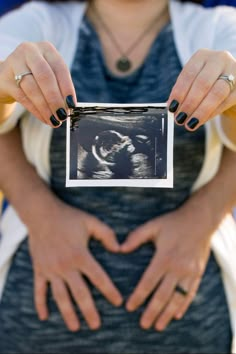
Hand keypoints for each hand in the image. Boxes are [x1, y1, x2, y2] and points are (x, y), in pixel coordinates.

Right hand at [0, 41, 75, 126]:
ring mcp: (15, 63)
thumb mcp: (49, 74)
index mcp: (46, 48)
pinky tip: (44, 118)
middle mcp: (30, 51)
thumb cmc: (35, 75)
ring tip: (54, 120)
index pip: (60, 68)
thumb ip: (60, 86)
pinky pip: (23, 97)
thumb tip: (69, 106)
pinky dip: (36, 110)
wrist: (7, 75)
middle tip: (62, 115)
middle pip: (45, 76)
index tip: (72, 105)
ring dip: (45, 107)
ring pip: (32, 88)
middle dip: (55, 99)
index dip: (67, 88)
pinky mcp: (5, 78)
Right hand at [28, 201, 122, 331]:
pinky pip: (39, 290)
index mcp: (80, 255)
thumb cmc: (68, 217)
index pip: (98, 277)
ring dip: (67, 313)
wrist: (42, 214)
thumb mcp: (90, 221)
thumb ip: (107, 234)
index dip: (109, 291)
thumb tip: (120, 248)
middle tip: (96, 325)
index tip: (118, 302)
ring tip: (75, 327)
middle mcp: (65, 266)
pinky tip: (44, 316)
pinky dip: (40, 304)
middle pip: (79, 293)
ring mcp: (51, 269)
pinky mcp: (39, 269)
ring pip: (59, 296)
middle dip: (89, 311)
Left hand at [120, 204, 212, 330]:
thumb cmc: (173, 222)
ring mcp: (189, 272)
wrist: (200, 220)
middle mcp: (177, 268)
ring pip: (177, 298)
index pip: (148, 282)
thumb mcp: (153, 225)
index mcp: (164, 257)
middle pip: (162, 295)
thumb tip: (120, 248)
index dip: (138, 296)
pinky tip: (177, 315)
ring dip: (167, 313)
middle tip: (143, 325)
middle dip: (152, 311)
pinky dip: (184, 306)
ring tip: (158, 326)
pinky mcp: (197, 273)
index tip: (129, 307)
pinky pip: (191, 293)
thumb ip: (136, 237)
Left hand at [168, 49, 235, 130]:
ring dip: (201, 111)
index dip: (179, 93)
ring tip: (190, 124)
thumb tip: (171, 108)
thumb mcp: (192, 81)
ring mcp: (233, 71)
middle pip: (203, 83)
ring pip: (217, 93)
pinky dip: (212, 113)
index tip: (171, 108)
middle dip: (189, 103)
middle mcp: (219, 59)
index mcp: (202, 56)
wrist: (229, 80)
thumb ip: (183, 92)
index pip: (188, 74)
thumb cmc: (205, 81)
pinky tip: (202, 121)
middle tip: (180, 118)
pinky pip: (226, 102)